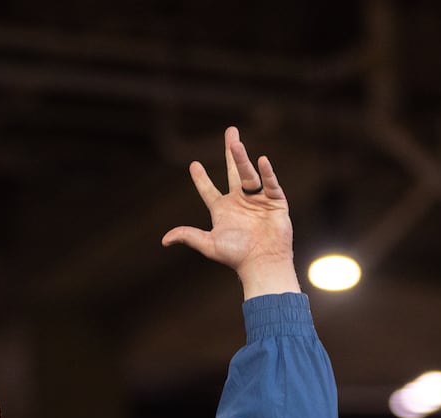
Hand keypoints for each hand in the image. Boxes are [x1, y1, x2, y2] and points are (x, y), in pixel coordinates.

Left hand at [161, 126, 298, 298]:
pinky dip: (266, 172)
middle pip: (234, 171)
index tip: (193, 165)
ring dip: (242, 159)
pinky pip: (270, 183)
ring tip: (235, 142)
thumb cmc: (236, 256)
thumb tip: (164, 240)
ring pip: (249, 175)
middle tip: (231, 132)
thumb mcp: (208, 244)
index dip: (201, 179)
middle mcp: (240, 201)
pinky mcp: (275, 202)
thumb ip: (189, 236)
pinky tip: (261, 160)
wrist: (262, 262)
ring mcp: (258, 200)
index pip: (209, 191)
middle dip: (232, 152)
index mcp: (223, 210)